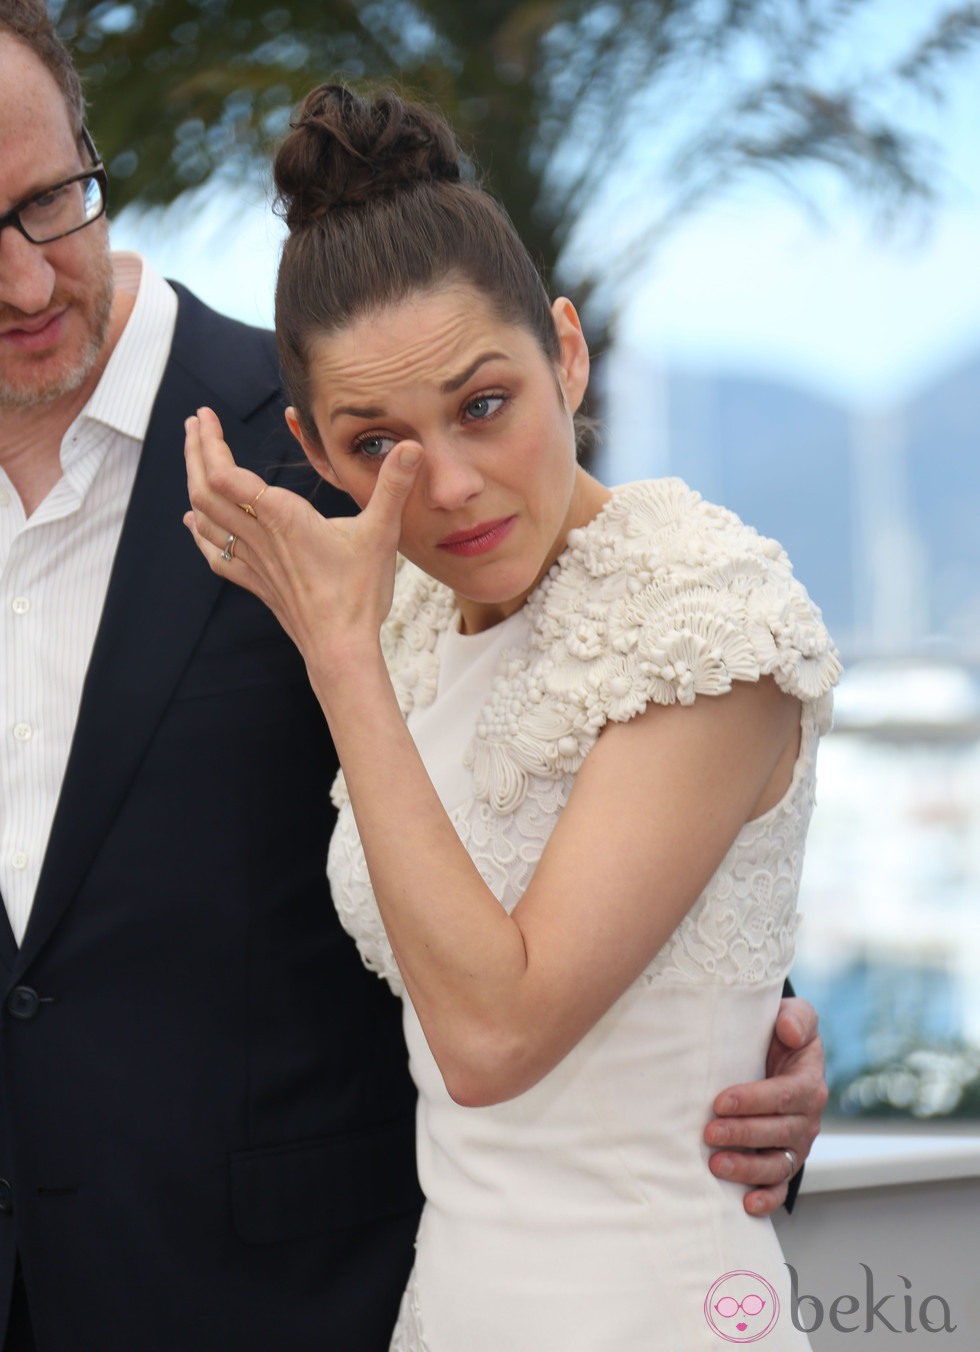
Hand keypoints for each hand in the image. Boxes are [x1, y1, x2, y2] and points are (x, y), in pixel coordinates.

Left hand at [184, 406, 420, 664]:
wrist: (340, 647)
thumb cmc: (359, 593)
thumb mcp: (381, 533)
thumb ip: (393, 486)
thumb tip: (412, 447)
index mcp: (282, 517)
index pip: (226, 473)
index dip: (209, 442)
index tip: (204, 416)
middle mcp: (259, 536)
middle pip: (205, 489)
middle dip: (195, 453)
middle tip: (193, 425)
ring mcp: (253, 561)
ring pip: (205, 518)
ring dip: (193, 484)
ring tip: (194, 458)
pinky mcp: (256, 582)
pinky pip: (215, 553)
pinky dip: (199, 532)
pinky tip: (193, 522)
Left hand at [704, 997, 827, 1215]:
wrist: (778, 1054)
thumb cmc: (780, 1035)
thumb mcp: (794, 1016)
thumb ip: (797, 1018)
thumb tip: (789, 1032)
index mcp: (808, 1084)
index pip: (784, 1095)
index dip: (753, 1100)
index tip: (719, 1101)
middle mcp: (807, 1120)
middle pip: (778, 1133)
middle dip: (742, 1134)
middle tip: (708, 1133)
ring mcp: (796, 1145)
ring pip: (777, 1164)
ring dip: (748, 1169)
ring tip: (715, 1165)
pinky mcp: (785, 1163)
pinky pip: (780, 1188)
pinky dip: (767, 1200)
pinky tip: (745, 1204)